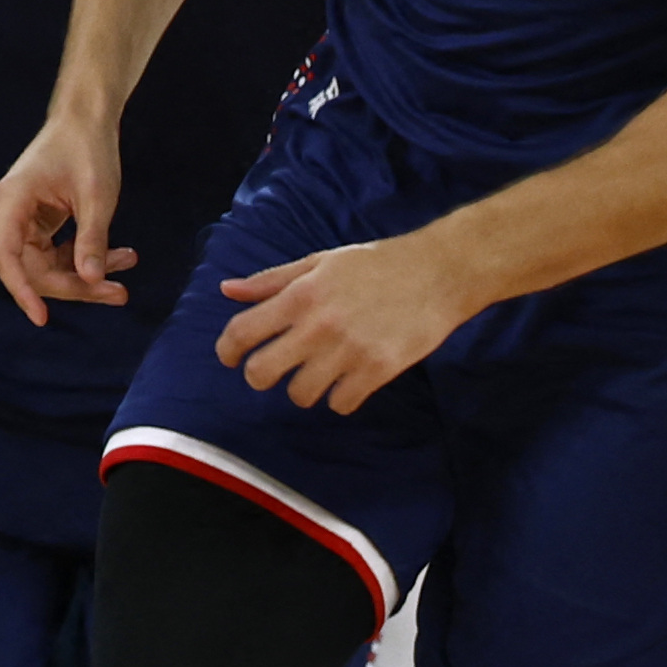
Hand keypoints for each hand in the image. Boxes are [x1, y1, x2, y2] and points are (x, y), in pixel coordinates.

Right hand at [0, 112, 132, 322]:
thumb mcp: (97, 196)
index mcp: (10, 202)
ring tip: (128, 264)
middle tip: (120, 292)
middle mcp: (5, 215)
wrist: (84, 121)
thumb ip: (92, 239)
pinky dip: (83, 259)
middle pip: (31, 270)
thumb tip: (91, 280)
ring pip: (45, 267)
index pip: (7, 258)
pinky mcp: (34, 226)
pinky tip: (118, 257)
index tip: (42, 318)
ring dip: (85, 274)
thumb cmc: (88, 149)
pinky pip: (53, 255)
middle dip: (75, 285)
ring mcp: (18, 221)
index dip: (23, 292)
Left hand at [213, 234, 478, 411]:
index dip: (227, 350)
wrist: (439, 272)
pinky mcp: (379, 369)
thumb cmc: (376, 265)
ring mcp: (349, 350)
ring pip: (300, 395)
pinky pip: (341, 404)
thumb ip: (271, 281)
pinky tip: (348, 381)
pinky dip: (340, 398)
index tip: (231, 357)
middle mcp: (319, 325)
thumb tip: (227, 290)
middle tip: (274, 370)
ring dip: (303, 388)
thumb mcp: (320, 262)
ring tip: (318, 373)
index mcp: (300, 295)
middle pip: (262, 373)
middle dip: (260, 377)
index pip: (242, 332)